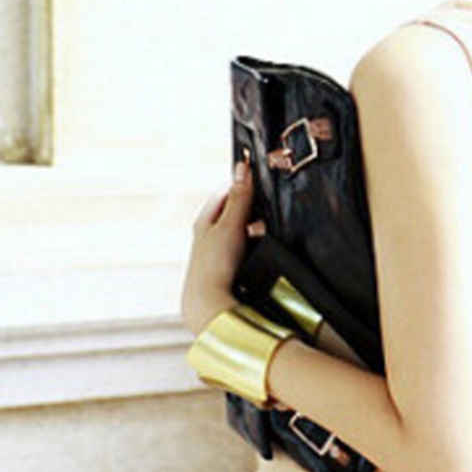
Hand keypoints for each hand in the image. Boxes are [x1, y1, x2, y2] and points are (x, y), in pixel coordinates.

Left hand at [181, 152, 255, 334]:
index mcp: (203, 221)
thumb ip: (239, 197)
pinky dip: (254, 249)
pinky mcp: (224, 271)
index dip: (242, 186)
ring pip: (240, 233)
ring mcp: (215, 254)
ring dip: (255, 231)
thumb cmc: (214, 264)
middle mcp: (206, 236)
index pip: (224, 193)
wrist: (210, 305)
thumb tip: (243, 166)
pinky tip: (263, 254)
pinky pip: (244, 252)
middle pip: (233, 213)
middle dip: (252, 211)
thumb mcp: (230, 225)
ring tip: (268, 233)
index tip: (260, 183)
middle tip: (268, 210)